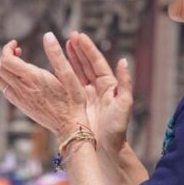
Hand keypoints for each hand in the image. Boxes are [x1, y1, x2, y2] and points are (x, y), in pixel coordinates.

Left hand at [0, 33, 87, 137]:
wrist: (69, 126)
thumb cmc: (72, 100)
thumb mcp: (69, 75)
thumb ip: (56, 54)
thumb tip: (48, 35)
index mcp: (33, 79)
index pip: (7, 60)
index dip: (7, 48)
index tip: (16, 43)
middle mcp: (22, 89)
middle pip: (0, 68)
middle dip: (6, 56)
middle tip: (18, 51)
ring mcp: (20, 99)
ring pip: (0, 80)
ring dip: (5, 69)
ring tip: (19, 64)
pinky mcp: (21, 106)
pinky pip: (6, 90)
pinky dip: (8, 80)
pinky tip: (22, 79)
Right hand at [65, 32, 132, 153]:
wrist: (107, 148)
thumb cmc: (117, 128)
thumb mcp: (124, 104)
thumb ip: (125, 82)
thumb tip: (124, 61)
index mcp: (109, 85)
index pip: (97, 62)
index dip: (88, 49)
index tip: (79, 36)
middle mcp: (98, 88)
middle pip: (87, 64)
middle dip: (79, 50)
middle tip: (70, 36)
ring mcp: (87, 95)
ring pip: (78, 72)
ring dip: (72, 58)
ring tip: (64, 45)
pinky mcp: (79, 104)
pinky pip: (71, 86)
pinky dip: (65, 75)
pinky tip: (57, 67)